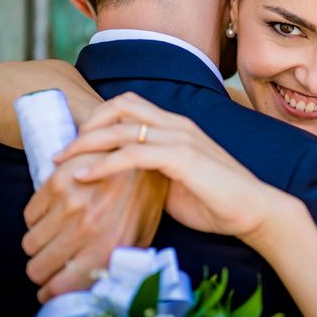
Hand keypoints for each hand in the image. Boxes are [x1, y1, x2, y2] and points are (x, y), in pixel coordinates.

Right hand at [22, 130, 168, 302]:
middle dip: (43, 267)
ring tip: (59, 230)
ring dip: (41, 241)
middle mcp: (87, 229)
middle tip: (54, 258)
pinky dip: (39, 217)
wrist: (142, 148)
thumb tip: (91, 280)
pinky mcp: (58, 182)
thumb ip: (118, 259)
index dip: (51, 290)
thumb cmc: (146, 194)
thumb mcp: (143, 232)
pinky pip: (29, 215)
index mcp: (110, 246)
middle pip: (37, 268)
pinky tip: (59, 208)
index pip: (59, 288)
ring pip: (30, 242)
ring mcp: (71, 204)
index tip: (52, 284)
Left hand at [56, 92, 289, 242]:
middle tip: (65, 149)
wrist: (253, 211)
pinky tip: (85, 175)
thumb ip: (148, 173)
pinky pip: (135, 152)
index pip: (130, 105)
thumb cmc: (215, 201)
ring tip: (63, 162)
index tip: (78, 144)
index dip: (99, 118)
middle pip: (121, 105)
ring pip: (122, 126)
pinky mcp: (183, 158)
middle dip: (87, 122)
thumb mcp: (173, 182)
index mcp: (176, 126)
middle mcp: (177, 124)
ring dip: (87, 142)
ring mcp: (181, 138)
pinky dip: (105, 162)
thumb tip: (115, 181)